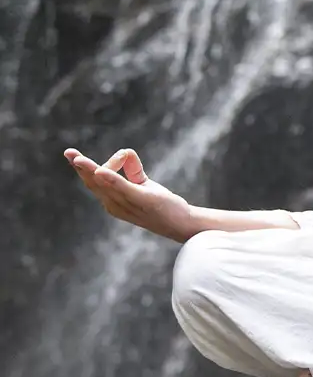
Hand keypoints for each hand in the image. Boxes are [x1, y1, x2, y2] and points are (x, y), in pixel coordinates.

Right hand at [64, 147, 195, 242]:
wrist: (181, 224)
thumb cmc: (160, 205)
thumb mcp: (142, 185)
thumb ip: (132, 170)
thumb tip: (125, 152)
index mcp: (112, 202)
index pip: (93, 183)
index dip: (81, 169)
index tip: (72, 154)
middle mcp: (115, 205)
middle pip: (94, 183)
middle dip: (80, 168)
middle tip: (69, 153)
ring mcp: (127, 204)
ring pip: (104, 184)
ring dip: (90, 170)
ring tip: (79, 159)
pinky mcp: (142, 200)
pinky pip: (123, 188)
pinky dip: (111, 179)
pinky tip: (100, 171)